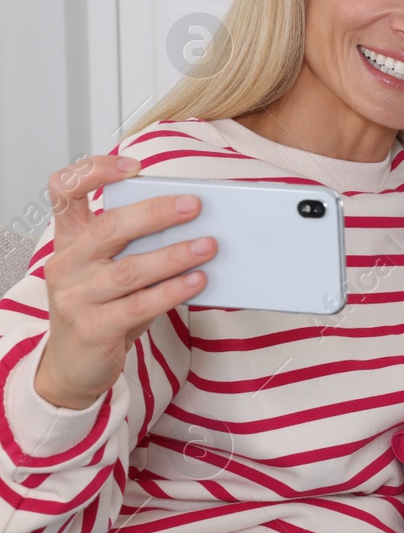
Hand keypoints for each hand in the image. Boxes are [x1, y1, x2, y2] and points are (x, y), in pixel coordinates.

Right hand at [34, 156, 213, 409]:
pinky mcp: (93, 328)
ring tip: (209, 246)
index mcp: (70, 240)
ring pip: (129, 270)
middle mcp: (67, 263)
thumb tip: (196, 225)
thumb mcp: (110, 270)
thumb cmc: (101, 308)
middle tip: (194, 206)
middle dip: (155, 214)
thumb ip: (138, 246)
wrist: (73, 365)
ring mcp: (76, 297)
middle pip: (109, 229)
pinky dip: (172, 291)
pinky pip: (138, 305)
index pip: (64, 191)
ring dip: (174, 255)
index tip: (133, 166)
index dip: (94, 171)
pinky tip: (198, 282)